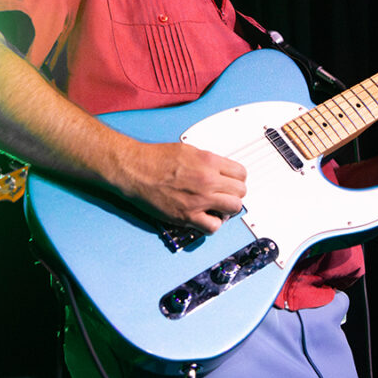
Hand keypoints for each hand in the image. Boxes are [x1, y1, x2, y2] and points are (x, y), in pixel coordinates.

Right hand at [119, 143, 246, 234]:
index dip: (237, 179)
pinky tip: (206, 218)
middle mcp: (208, 180)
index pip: (241, 173)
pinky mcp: (188, 216)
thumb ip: (208, 161)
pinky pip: (213, 227)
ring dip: (227, 209)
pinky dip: (213, 224)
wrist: (135, 170)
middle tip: (224, 195)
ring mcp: (199, 199)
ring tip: (217, 208)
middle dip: (234, 194)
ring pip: (233, 209)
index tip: (231, 183)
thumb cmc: (155, 159)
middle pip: (240, 192)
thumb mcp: (188, 150)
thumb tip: (220, 170)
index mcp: (209, 162)